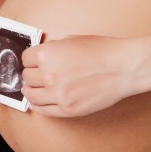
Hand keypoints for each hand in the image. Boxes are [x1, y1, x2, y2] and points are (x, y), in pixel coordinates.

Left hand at [21, 35, 137, 116]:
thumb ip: (52, 49)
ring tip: (32, 89)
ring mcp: (57, 94)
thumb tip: (39, 57)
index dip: (29, 60)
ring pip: (31, 95)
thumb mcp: (71, 40)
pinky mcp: (67, 109)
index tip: (31, 63)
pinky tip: (37, 102)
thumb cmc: (102, 51)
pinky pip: (43, 110)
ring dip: (30, 91)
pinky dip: (37, 106)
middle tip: (35, 75)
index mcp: (47, 54)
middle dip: (31, 74)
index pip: (25, 59)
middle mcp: (48, 74)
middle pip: (27, 77)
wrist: (125, 67)